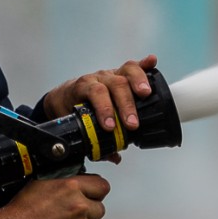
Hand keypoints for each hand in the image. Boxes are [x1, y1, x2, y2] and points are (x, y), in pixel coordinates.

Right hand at [0, 174, 110, 218]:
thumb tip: (76, 184)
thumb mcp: (42, 183)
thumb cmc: (20, 211)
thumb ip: (64, 183)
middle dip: (88, 212)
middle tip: (72, 214)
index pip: (102, 186)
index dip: (96, 192)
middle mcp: (79, 207)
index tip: (92, 195)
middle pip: (99, 209)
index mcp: (71, 187)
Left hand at [41, 54, 157, 134]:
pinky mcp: (122, 73)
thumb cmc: (71, 110)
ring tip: (146, 94)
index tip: (111, 126)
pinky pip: (135, 67)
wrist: (64, 96)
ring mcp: (112, 73)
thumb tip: (114, 156)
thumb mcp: (76, 124)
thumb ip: (94, 140)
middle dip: (125, 104)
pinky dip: (145, 64)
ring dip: (138, 81)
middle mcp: (99, 77)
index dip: (104, 108)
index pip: (95, 92)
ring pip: (126, 71)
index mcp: (84, 87)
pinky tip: (153, 62)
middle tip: (132, 124)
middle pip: (115, 84)